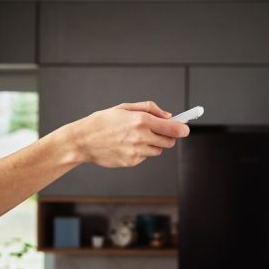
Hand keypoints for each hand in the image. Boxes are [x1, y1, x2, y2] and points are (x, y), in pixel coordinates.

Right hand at [61, 101, 189, 167]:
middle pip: (169, 141)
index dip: (182, 129)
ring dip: (153, 144)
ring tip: (136, 137)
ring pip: (158, 150)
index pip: (172, 128)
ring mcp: (136, 151)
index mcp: (140, 120)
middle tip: (158, 131)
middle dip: (168, 136)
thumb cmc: (102, 121)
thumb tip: (168, 116)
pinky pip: (145, 157)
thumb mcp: (124, 107)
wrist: (82, 140)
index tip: (186, 129)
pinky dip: (141, 152)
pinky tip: (126, 145)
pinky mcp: (131, 162)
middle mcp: (140, 136)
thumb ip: (149, 108)